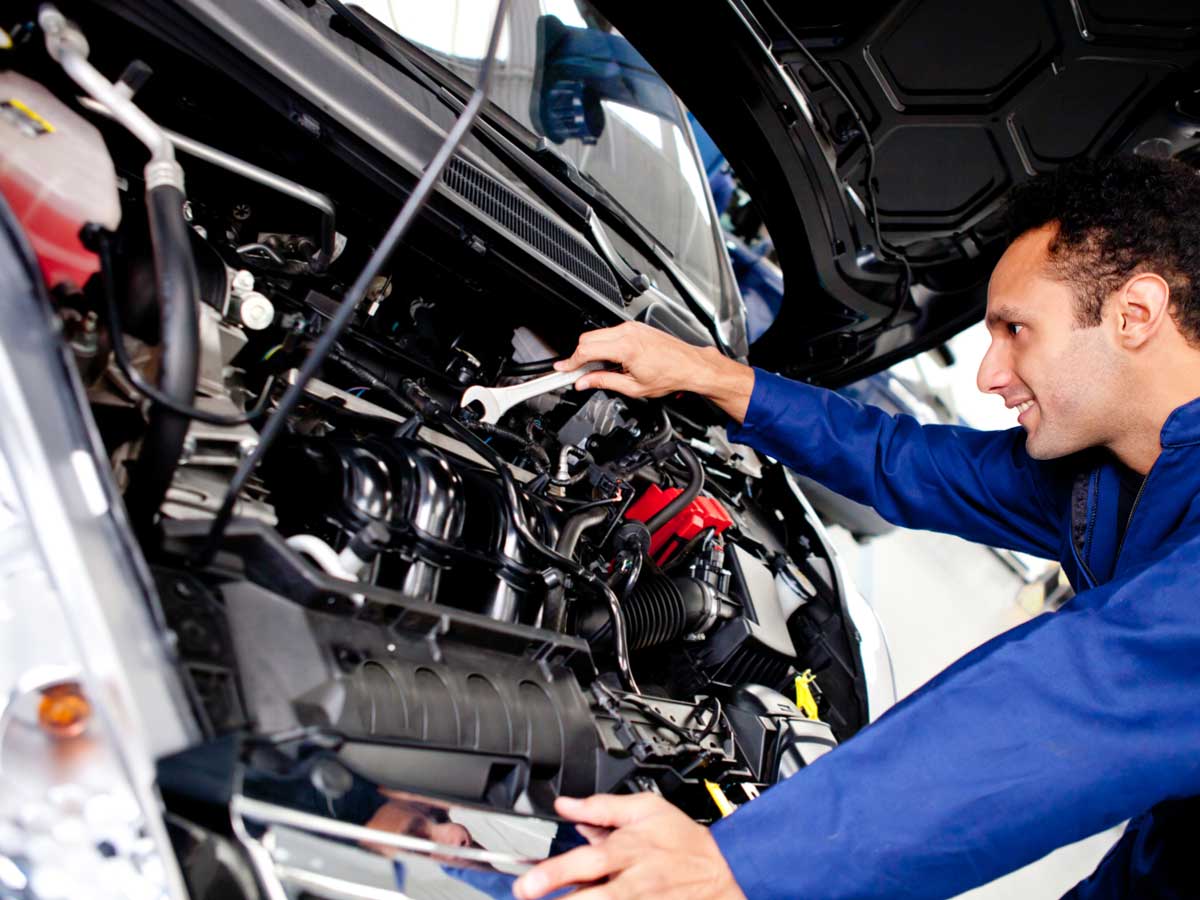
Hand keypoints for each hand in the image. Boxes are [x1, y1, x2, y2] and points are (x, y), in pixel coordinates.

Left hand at [513, 793, 744, 899]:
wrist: (723, 871)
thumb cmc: (682, 840)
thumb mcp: (646, 809)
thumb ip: (601, 807)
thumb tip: (565, 805)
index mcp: (628, 849)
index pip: (585, 861)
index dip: (554, 874)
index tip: (526, 884)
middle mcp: (632, 881)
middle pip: (592, 897)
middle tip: (528, 898)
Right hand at [556, 322, 754, 422]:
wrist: (690, 365)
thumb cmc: (670, 375)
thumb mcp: (633, 387)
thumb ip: (603, 382)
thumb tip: (584, 382)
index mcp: (625, 347)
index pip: (586, 350)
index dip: (570, 362)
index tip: (562, 369)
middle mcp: (627, 332)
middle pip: (587, 339)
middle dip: (578, 356)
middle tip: (576, 372)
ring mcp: (631, 328)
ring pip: (597, 335)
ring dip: (591, 351)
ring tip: (598, 369)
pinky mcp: (635, 328)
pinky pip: (610, 334)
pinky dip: (603, 346)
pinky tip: (610, 360)